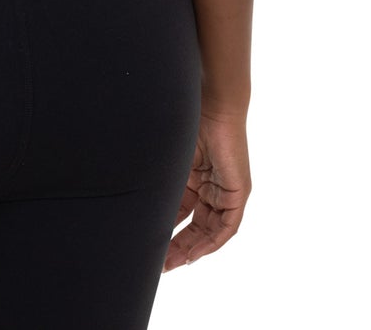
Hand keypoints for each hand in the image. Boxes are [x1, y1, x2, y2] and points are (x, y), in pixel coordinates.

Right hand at [163, 110, 251, 270]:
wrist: (210, 106)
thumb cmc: (186, 123)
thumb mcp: (169, 162)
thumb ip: (159, 183)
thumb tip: (133, 200)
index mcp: (193, 177)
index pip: (182, 213)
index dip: (169, 233)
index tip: (154, 250)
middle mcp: (210, 187)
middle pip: (196, 226)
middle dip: (179, 247)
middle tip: (161, 264)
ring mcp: (225, 191)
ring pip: (210, 230)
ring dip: (194, 248)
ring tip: (174, 262)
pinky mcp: (238, 192)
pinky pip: (227, 226)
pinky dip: (213, 241)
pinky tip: (197, 252)